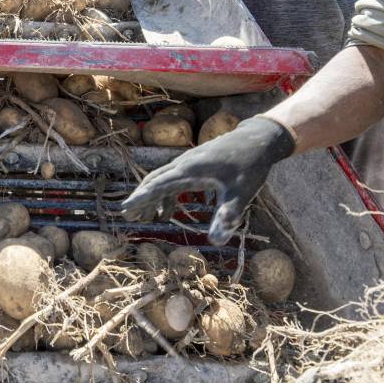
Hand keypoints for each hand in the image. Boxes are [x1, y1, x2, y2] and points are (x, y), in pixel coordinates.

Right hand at [121, 116, 294, 243]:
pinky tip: (168, 211)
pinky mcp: (195, 163)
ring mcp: (188, 162)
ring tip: (144, 218)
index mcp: (189, 171)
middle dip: (141, 199)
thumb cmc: (249, 166)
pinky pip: (173, 179)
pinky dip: (165, 195)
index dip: (141, 199)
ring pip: (162, 179)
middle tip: (127, 216)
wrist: (257, 140)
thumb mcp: (240, 195)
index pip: (158, 186)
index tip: (125, 210)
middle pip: (154, 181)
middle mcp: (183, 164)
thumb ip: (226, 217)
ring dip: (152, 198)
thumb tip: (216, 242)